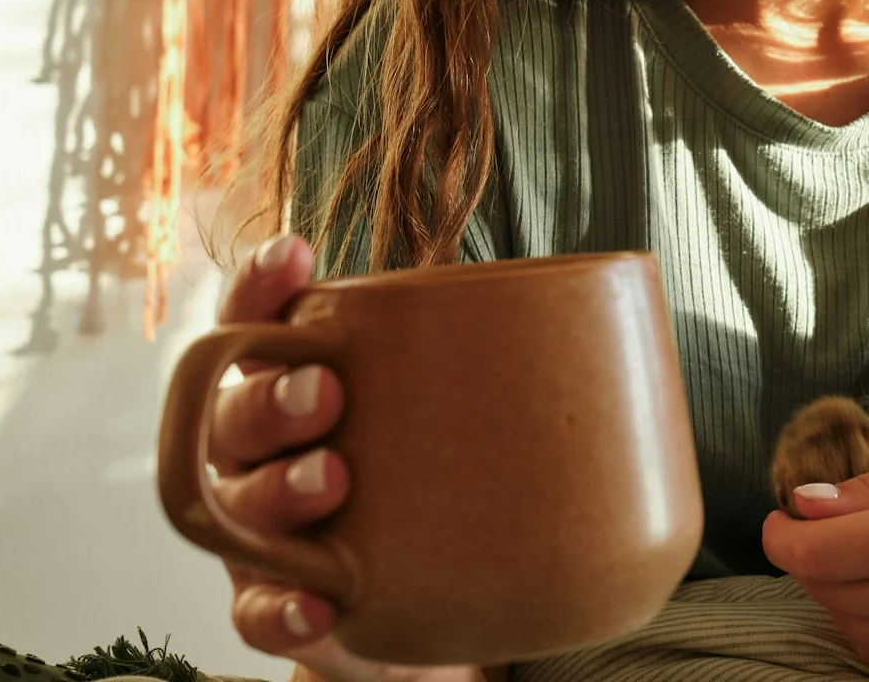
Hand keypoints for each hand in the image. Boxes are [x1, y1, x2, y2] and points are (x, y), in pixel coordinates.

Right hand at [209, 233, 484, 681]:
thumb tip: (631, 318)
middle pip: (236, 415)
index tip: (297, 255)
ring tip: (333, 482)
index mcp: (300, 387)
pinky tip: (319, 604)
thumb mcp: (458, 418)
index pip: (257, 325)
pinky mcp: (278, 608)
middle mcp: (264, 456)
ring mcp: (264, 538)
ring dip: (280, 492)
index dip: (262, 288)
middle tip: (328, 391)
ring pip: (238, 508)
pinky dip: (283, 609)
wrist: (429, 609)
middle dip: (274, 396)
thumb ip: (500, 367)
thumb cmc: (439, 484)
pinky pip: (259, 612)